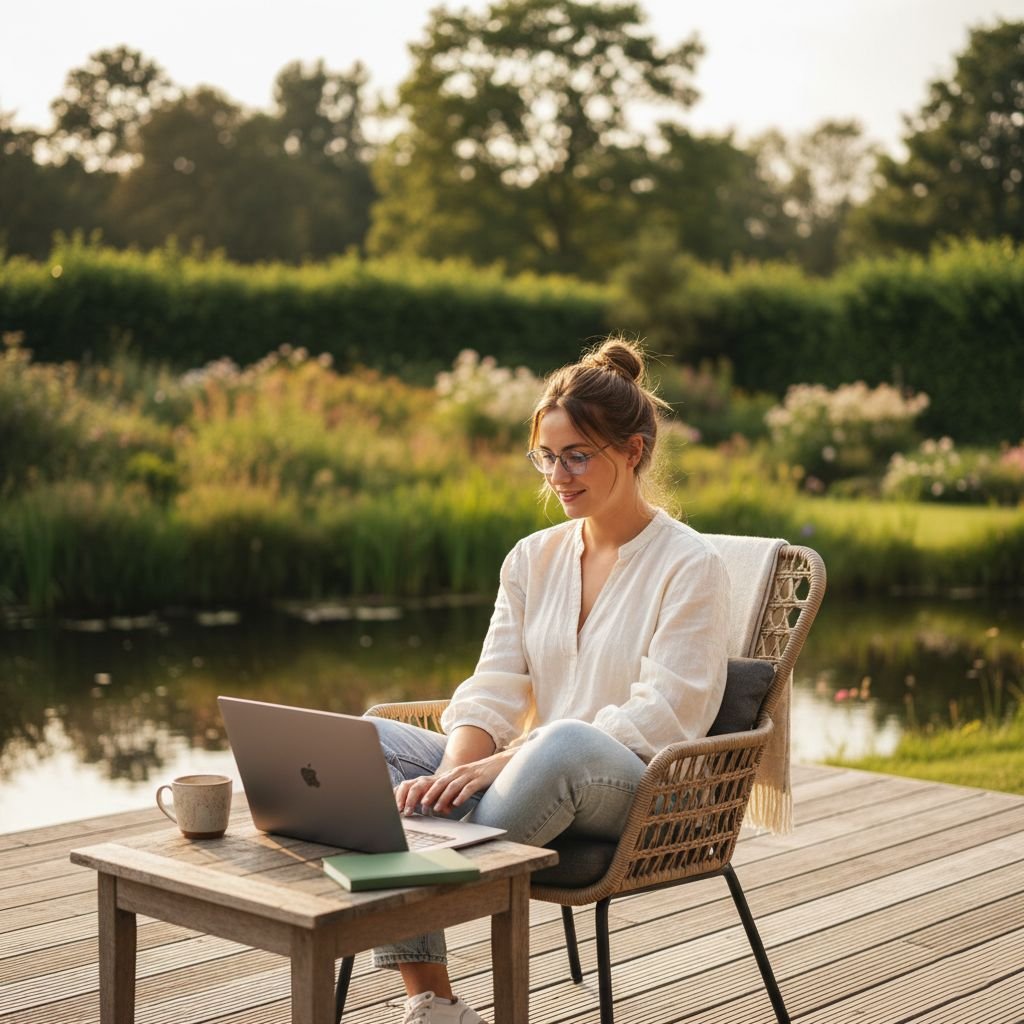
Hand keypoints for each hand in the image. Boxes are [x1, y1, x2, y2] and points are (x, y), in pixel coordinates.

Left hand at [396, 749, 513, 816]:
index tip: (417, 804)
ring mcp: (470, 775)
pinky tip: (457, 803)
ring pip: (453, 786)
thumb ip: (455, 793)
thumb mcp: (466, 782)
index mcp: (454, 774)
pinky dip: (462, 795)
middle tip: (421, 807)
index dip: (425, 793)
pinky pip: (469, 787)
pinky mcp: (481, 779)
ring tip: (436, 808)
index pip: (436, 783)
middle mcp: (459, 773)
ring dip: (443, 797)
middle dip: (430, 795)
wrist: (502, 763)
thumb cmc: (483, 776)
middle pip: (441, 783)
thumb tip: (445, 807)